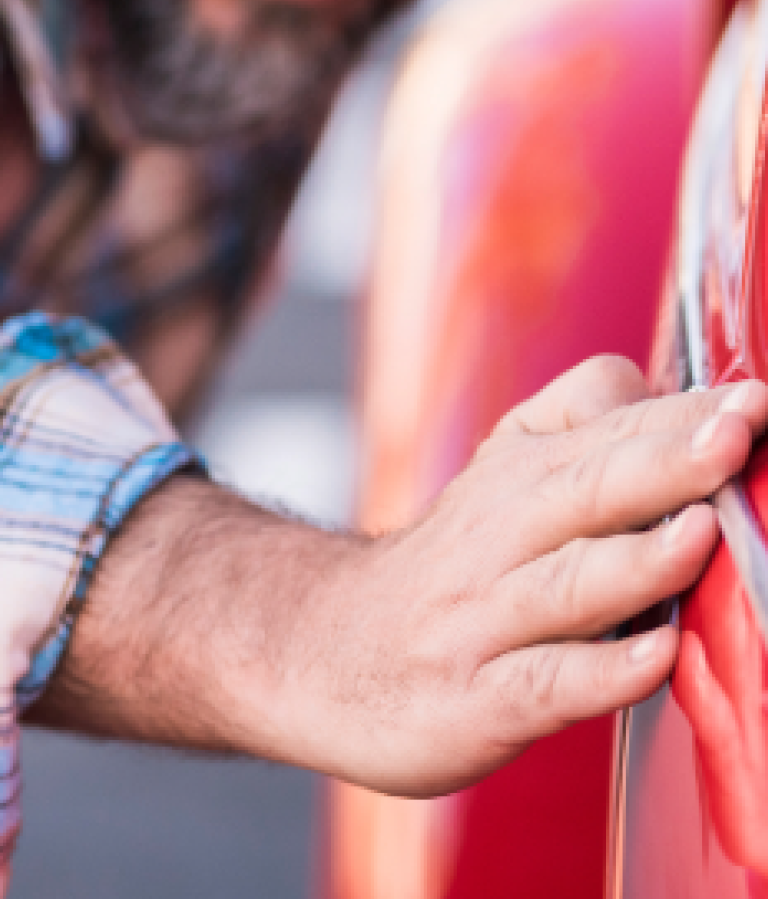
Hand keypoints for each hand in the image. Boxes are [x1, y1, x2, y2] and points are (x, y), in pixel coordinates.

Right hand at [272, 358, 767, 795]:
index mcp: (522, 470)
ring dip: (639, 557)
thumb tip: (670, 388)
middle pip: (591, 488)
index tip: (753, 397)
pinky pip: (542, 683)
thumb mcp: (504, 472)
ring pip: (568, 581)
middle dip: (668, 460)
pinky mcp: (475, 697)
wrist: (328, 647)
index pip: (609, 427)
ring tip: (701, 533)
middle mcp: (504, 532)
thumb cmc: (454, 563)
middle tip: (737, 432)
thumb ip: (584, 424)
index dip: (683, 412)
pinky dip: (599, 670)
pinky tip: (654, 658)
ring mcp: (487, 617)